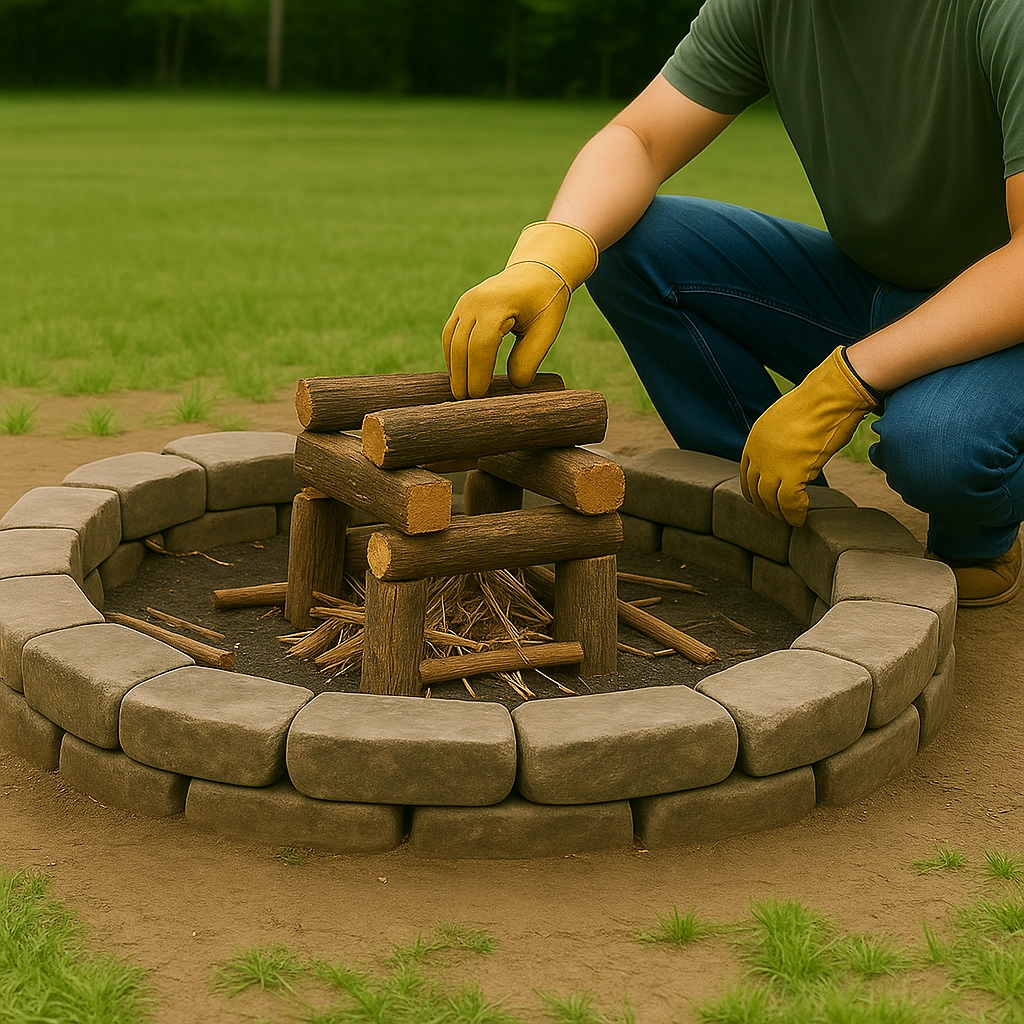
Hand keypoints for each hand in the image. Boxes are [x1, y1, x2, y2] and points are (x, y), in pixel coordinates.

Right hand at [442, 221, 597, 398]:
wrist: (537, 270)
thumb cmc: (546, 301)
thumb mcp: (546, 329)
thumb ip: (530, 357)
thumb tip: (514, 385)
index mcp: (498, 303)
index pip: (481, 345)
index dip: (478, 374)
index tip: (480, 397)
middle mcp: (475, 301)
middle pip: (460, 346)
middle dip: (462, 377)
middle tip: (466, 404)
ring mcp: (465, 303)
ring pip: (450, 341)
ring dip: (454, 369)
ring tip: (461, 394)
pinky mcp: (461, 308)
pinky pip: (449, 335)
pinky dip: (452, 357)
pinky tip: (459, 376)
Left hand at [740, 347, 879, 525]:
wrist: (830, 396)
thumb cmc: (817, 404)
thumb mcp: (785, 421)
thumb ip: (779, 441)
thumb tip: (788, 456)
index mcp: (755, 439)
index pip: (746, 474)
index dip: (754, 490)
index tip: (762, 499)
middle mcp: (759, 454)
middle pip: (755, 490)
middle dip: (764, 505)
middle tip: (775, 515)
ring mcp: (774, 464)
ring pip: (770, 500)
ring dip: (779, 514)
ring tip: (789, 520)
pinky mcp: (793, 472)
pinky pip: (790, 503)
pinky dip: (795, 514)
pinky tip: (800, 518)